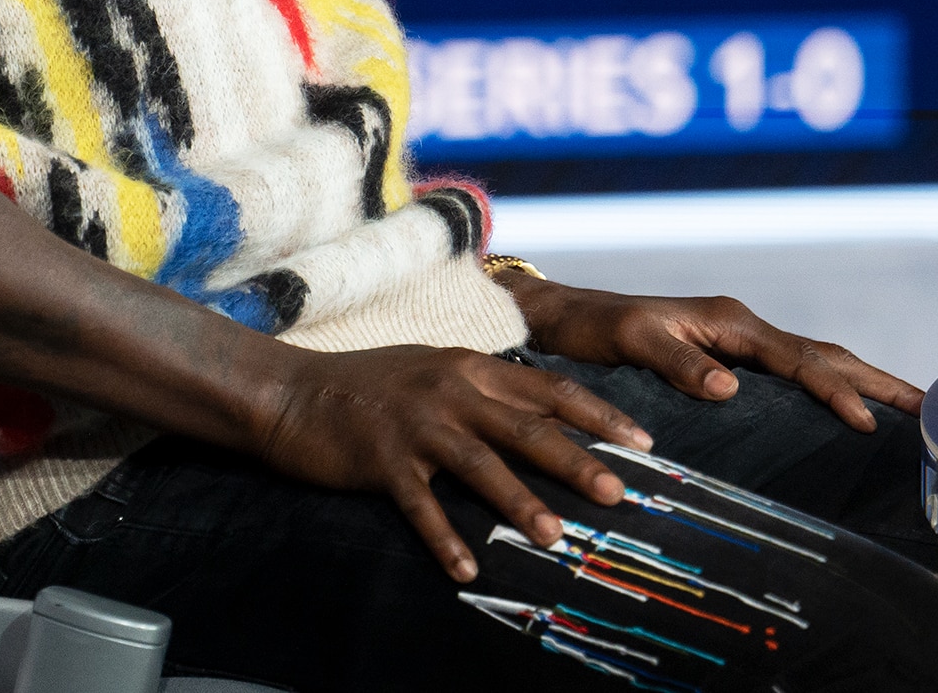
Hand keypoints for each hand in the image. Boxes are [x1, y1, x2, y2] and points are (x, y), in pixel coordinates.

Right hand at [247, 344, 653, 582]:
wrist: (292, 392)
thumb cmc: (369, 385)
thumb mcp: (434, 372)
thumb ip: (486, 390)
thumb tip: (547, 420)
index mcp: (470, 367)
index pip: (550, 389)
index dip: (599, 416)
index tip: (644, 443)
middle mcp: (450, 391)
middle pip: (526, 428)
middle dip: (577, 462)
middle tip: (619, 494)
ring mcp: (416, 426)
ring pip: (480, 465)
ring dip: (519, 502)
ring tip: (554, 536)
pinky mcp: (381, 460)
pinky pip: (420, 506)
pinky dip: (444, 538)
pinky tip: (467, 570)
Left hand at [500, 277, 923, 433]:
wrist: (567, 317)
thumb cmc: (596, 328)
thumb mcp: (631, 341)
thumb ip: (677, 361)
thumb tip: (729, 388)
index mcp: (730, 322)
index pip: (798, 360)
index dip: (836, 391)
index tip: (869, 422)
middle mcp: (744, 330)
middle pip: (826, 356)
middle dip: (879, 383)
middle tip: (933, 413)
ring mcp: (741, 345)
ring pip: (817, 363)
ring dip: (864, 385)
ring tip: (912, 415)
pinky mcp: (733, 361)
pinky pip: (796, 376)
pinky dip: (833, 390)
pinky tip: (851, 416)